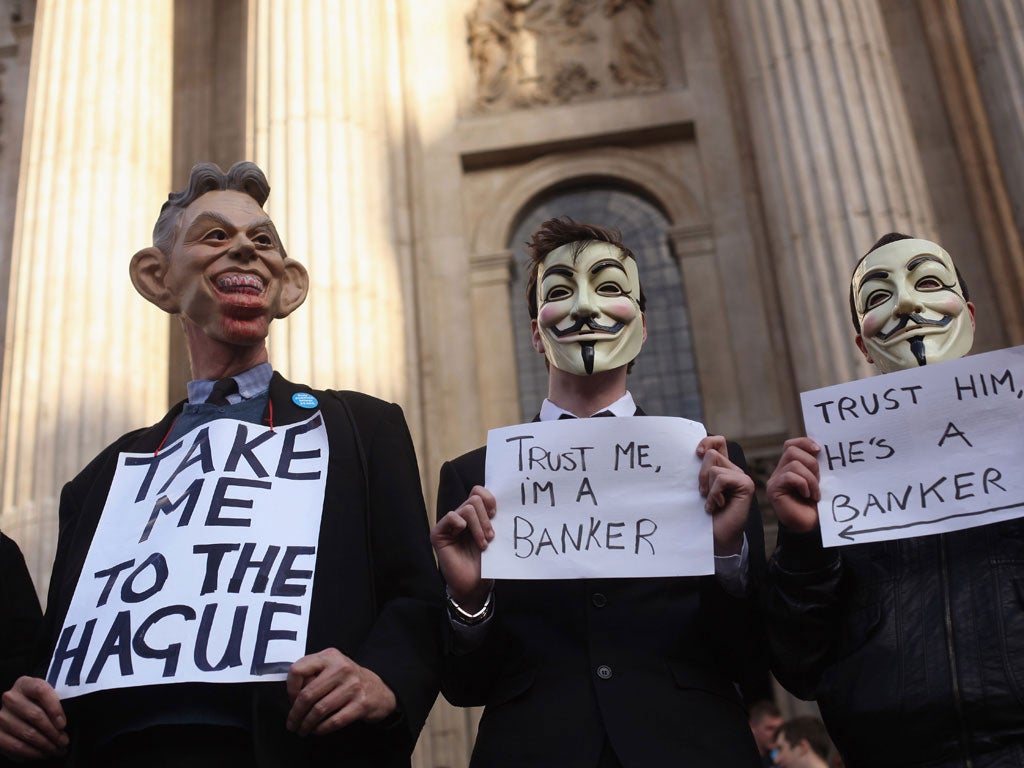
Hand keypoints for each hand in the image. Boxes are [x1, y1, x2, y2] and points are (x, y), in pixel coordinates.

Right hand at [0, 677, 67, 760]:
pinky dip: (32, 752)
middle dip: (53, 732)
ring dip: (45, 745)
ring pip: (28, 733)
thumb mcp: (46, 697)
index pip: (41, 691)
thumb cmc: (38, 704)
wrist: (18, 711)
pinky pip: (16, 746)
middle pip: (35, 715)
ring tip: (57, 750)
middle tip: (64, 742)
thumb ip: (55, 704)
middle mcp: (10, 698)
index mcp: (25, 684)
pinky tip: (43, 754)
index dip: (54, 708)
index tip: (63, 724)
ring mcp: (1, 716)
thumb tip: (63, 725)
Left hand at [285, 648, 396, 736]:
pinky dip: (321, 729)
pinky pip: (334, 721)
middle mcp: (342, 668)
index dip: (290, 688)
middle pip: (307, 695)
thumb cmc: (347, 680)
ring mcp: (353, 686)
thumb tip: (293, 697)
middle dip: (295, 714)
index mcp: (330, 656)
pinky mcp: (361, 704)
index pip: (298, 670)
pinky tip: (317, 730)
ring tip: (302, 730)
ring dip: (306, 724)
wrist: (379, 689)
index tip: (291, 700)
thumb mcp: (331, 667)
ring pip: (319, 710)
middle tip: (291, 724)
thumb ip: (312, 675)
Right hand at [430, 485, 494, 610]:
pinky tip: (463, 534)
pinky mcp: (438, 533)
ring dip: (479, 526)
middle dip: (487, 518)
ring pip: (468, 508)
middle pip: (475, 498)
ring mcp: (449, 524)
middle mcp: (461, 517)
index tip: (496, 514)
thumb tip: (505, 502)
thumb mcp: (494, 537)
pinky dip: (461, 523)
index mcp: (475, 515)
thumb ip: (494, 519)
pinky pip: (451, 516)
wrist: (475, 586)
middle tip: (491, 536)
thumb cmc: (486, 563)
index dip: (489, 499)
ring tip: (483, 544)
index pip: (479, 491)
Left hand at [696, 436, 753, 555]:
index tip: (696, 453)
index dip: (707, 441)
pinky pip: (722, 479)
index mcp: (722, 467)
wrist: (716, 537)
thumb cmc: (705, 515)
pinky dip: (714, 494)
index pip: (718, 441)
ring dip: (708, 487)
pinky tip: (717, 505)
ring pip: (715, 467)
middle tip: (703, 493)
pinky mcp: (746, 485)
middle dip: (700, 474)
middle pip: (711, 453)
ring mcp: (741, 477)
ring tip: (711, 502)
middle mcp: (733, 469)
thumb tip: (694, 452)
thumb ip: (699, 471)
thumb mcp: (699, 488)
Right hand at [765, 437, 821, 532]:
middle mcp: (779, 471)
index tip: (820, 450)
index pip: (791, 444)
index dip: (804, 442)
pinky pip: (790, 476)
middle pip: (792, 450)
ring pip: (793, 463)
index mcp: (790, 466)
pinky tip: (807, 495)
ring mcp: (775, 480)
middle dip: (811, 463)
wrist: (810, 527)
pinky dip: (803, 484)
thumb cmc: (816, 505)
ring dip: (810, 478)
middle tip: (819, 481)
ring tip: (815, 493)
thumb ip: (816, 466)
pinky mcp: (774, 490)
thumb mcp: (819, 481)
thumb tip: (821, 450)